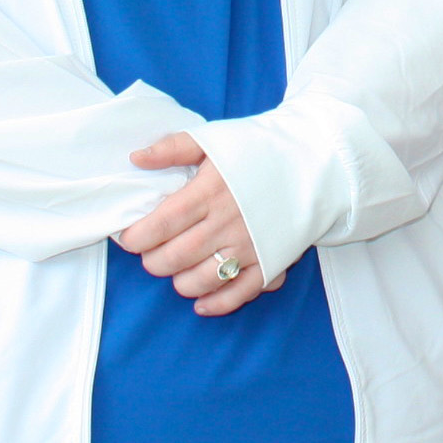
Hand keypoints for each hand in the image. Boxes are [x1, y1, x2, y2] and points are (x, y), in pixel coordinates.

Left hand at [119, 133, 283, 317]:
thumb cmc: (259, 148)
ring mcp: (250, 246)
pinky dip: (217, 303)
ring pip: (201, 280)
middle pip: (176, 256)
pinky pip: (239, 294)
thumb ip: (172, 148)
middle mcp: (227, 223)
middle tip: (150, 253)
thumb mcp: (213, 139)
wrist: (313, 161)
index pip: (161, 224)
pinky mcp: (270, 262)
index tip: (129, 237)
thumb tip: (135, 158)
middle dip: (153, 261)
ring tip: (176, 269)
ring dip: (179, 282)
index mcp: (210, 191)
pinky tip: (201, 302)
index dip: (138, 237)